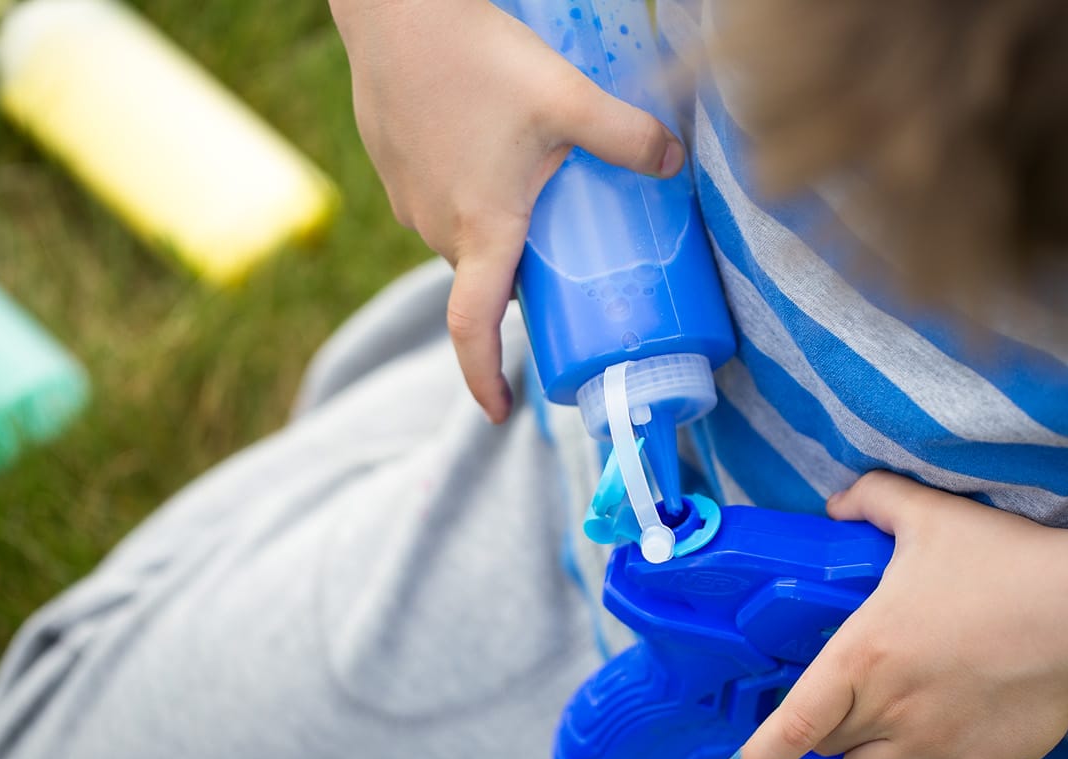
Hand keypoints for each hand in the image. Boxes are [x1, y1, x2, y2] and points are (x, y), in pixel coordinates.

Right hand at [329, 0, 686, 421]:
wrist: (393, 9)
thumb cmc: (475, 59)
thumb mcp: (567, 99)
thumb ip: (626, 137)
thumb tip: (674, 164)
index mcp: (480, 231)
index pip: (472, 329)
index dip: (485, 378)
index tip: (503, 409)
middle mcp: (438, 228)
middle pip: (486, 281)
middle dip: (524, 286)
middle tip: (569, 272)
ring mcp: (410, 200)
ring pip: (465, 239)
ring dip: (500, 235)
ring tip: (539, 200)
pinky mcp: (396, 169)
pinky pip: (441, 205)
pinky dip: (472, 199)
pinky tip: (495, 154)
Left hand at [714, 472, 1067, 758]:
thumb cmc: (1002, 563)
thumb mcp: (928, 514)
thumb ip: (871, 500)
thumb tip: (835, 505)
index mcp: (862, 656)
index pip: (792, 725)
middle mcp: (889, 711)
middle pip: (830, 749)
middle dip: (830, 730)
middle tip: (853, 697)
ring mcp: (933, 746)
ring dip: (870, 757)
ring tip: (895, 721)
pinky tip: (946, 737)